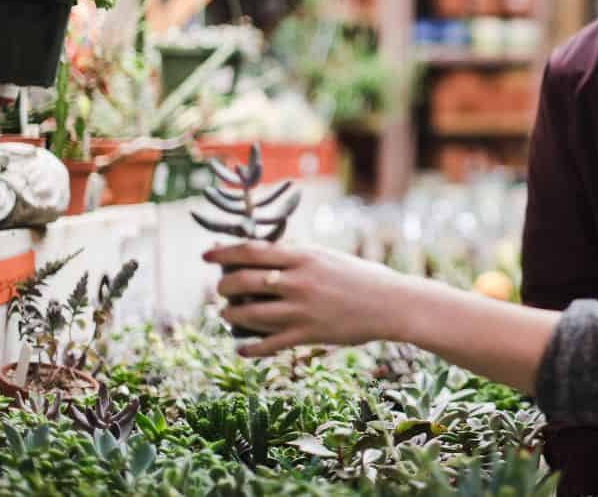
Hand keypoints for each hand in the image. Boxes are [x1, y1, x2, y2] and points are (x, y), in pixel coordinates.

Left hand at [203, 241, 410, 356]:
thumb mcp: (328, 256)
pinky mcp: (307, 335)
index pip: (251, 251)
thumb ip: (297, 256)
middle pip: (242, 282)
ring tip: (227, 315)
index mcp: (303, 256)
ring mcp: (301, 310)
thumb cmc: (361, 276)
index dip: (223, 253)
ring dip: (230, 315)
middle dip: (223, 286)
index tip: (206, 256)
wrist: (390, 303)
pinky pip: (267, 344)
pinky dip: (248, 346)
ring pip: (248, 314)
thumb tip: (264, 255)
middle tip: (220, 289)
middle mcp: (298, 281)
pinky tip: (242, 346)